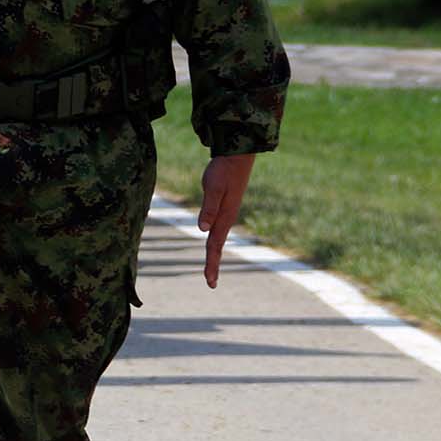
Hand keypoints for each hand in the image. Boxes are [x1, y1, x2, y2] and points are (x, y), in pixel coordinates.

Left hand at [198, 154, 257, 287]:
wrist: (237, 156)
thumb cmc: (224, 170)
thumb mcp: (214, 188)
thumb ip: (208, 208)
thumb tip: (203, 230)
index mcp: (224, 217)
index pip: (214, 245)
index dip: (211, 263)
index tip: (210, 281)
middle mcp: (226, 218)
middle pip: (216, 245)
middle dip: (213, 264)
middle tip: (211, 284)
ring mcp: (225, 213)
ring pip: (217, 238)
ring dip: (214, 255)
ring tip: (210, 270)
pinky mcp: (223, 207)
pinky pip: (217, 229)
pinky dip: (214, 241)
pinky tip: (212, 244)